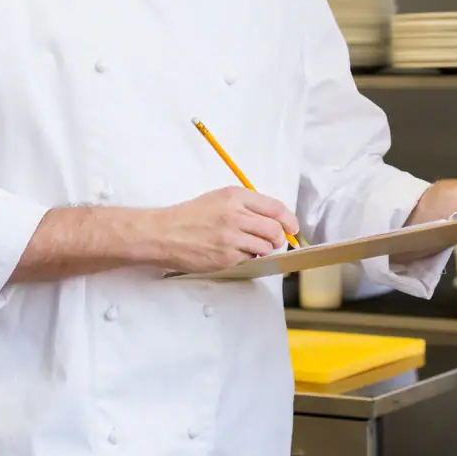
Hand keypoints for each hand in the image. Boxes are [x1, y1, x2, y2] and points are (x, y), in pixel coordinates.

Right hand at [144, 187, 299, 274]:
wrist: (164, 233)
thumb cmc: (190, 216)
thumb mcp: (219, 199)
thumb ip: (246, 205)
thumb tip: (275, 219)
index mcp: (235, 196)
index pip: (276, 208)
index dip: (289, 220)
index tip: (292, 227)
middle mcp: (236, 215)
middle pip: (275, 230)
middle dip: (278, 238)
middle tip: (273, 241)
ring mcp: (231, 237)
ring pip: (266, 247)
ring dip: (263, 249)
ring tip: (249, 246)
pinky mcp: (226, 256)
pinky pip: (250, 259)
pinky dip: (247, 257)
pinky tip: (234, 252)